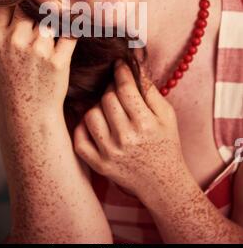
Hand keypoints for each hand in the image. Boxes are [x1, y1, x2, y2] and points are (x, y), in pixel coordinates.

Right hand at [0, 5, 77, 137]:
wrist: (29, 112)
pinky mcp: (58, 60)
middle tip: (49, 6)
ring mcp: (37, 51)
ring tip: (60, 23)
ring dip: (57, 18)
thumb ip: (6, 23)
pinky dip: (75, 27)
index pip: (8, 1)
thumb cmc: (15, 77)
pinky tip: (77, 26)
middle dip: (40, 5)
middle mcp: (14, 41)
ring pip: (51, 17)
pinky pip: (70, 32)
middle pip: (30, 5)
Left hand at [73, 54, 186, 205]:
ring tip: (108, 108)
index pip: (125, 88)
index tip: (118, 64)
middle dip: (110, 87)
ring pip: (90, 114)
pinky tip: (95, 123)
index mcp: (145, 124)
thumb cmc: (166, 144)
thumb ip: (150, 90)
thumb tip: (135, 64)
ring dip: (98, 106)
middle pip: (106, 98)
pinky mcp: (98, 165)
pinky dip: (83, 127)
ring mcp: (109, 153)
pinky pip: (80, 138)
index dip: (120, 71)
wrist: (162, 183)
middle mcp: (126, 138)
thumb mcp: (167, 115)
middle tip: (115, 87)